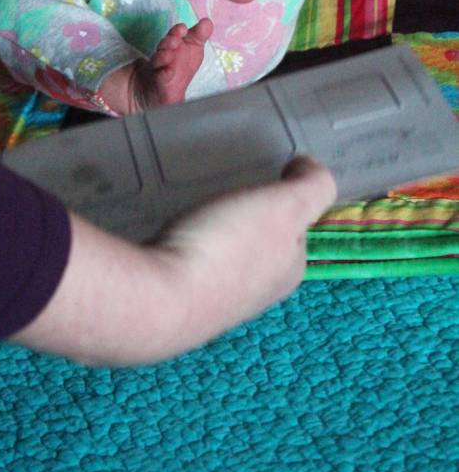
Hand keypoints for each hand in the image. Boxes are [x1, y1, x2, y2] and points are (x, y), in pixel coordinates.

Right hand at [11, 155, 335, 365]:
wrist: (159, 298)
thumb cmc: (228, 248)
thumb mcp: (284, 207)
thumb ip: (311, 186)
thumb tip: (308, 168)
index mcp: (287, 272)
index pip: (296, 231)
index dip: (285, 201)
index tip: (263, 178)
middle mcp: (258, 294)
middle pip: (260, 246)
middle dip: (248, 220)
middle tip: (227, 190)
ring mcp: (215, 303)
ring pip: (223, 257)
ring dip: (215, 233)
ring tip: (195, 207)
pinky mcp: (177, 303)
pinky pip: (188, 265)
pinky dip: (185, 246)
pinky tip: (171, 234)